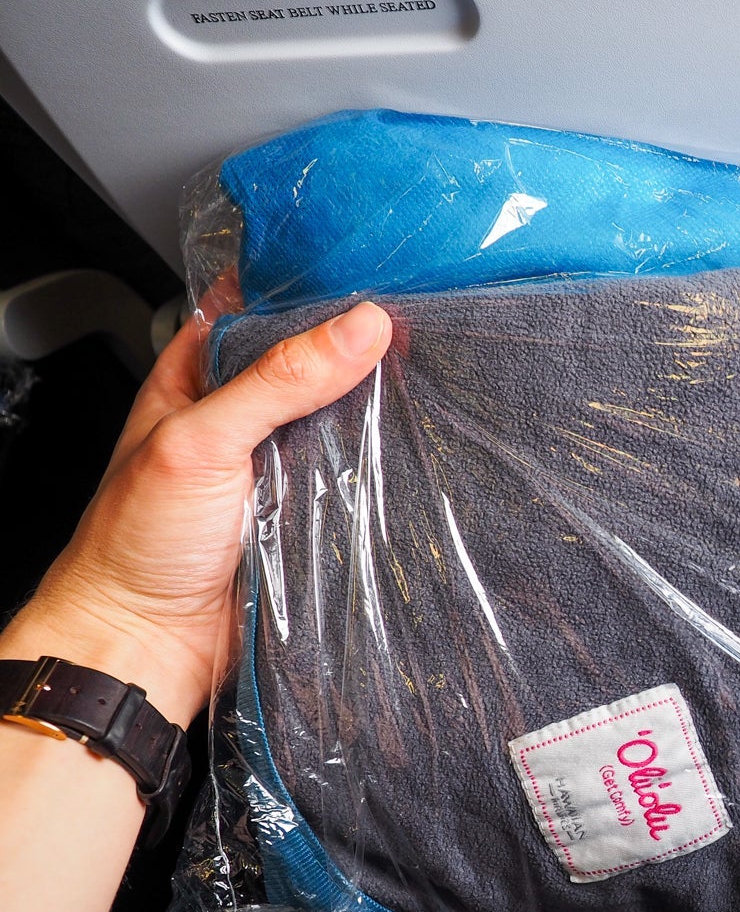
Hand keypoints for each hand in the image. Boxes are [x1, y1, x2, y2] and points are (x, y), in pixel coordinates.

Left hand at [2, 301, 390, 723]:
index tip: (374, 267)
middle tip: (417, 322)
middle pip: (315, 361)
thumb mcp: (201, 440)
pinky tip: (413, 450)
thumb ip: (278, 381)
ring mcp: (280, 464)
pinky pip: (360, 479)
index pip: (262, 305)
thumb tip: (358, 329)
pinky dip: (385, 467)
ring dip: (378, 410)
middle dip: (361, 347)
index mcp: (200, 375)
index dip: (312, 284)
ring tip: (429, 378)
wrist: (151, 644)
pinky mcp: (311, 512)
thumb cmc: (137, 543)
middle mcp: (243, 415)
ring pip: (344, 419)